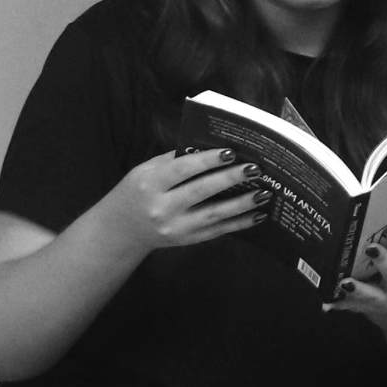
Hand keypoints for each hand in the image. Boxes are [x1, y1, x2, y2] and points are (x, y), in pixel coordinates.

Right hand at [97, 150, 263, 257]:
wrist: (122, 229)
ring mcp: (175, 227)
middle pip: (201, 191)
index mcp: (150, 184)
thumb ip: (177, 160)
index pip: (182, 169)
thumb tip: (214, 147)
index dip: (207, 160)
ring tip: (265, 192)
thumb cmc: (139, 190)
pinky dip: (240, 223)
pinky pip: (218, 231)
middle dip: (230, 179)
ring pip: (214, 215)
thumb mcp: (147, 170)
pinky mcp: (187, 240)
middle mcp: (161, 207)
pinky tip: (259, 214)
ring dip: (242, 204)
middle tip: (255, 169)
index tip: (231, 151)